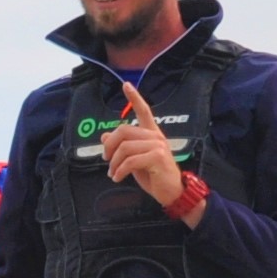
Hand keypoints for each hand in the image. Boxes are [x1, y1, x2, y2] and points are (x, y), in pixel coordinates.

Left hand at [100, 91, 187, 211]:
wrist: (171, 192)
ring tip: (113, 173)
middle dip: (109, 146)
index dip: (134, 98)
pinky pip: (131, 161)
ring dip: (114, 163)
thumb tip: (105, 135)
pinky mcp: (158, 157)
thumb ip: (122, 147)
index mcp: (151, 134)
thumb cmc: (153, 175)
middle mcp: (155, 136)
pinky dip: (120, 170)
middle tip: (106, 159)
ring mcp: (158, 146)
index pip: (143, 111)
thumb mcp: (134, 160)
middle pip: (124, 131)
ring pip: (125, 147)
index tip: (126, 85)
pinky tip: (117, 177)